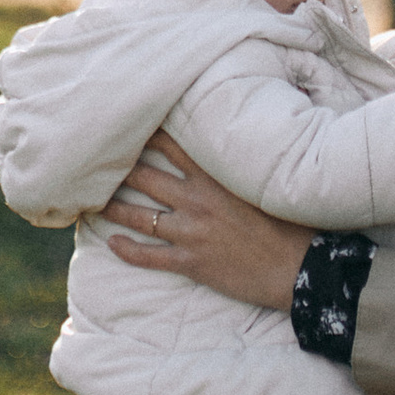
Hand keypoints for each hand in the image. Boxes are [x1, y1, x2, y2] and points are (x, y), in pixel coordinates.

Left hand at [106, 130, 314, 312]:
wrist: (299, 268)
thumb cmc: (292, 222)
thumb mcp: (269, 181)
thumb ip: (250, 158)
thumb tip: (261, 127)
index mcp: (216, 176)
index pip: (172, 146)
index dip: (147, 136)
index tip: (128, 128)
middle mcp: (197, 200)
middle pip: (146, 177)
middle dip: (121, 169)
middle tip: (100, 163)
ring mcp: (191, 232)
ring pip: (140, 216)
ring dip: (114, 208)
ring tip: (95, 202)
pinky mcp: (191, 262)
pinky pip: (149, 256)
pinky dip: (127, 250)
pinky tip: (112, 243)